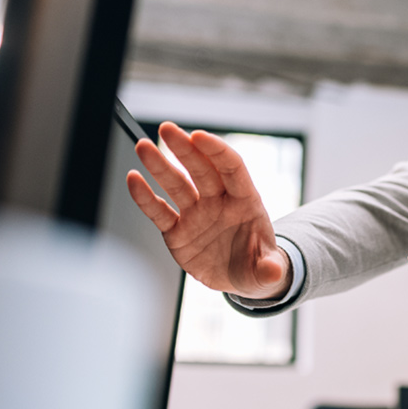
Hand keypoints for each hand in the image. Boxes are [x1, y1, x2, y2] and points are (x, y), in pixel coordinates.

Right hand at [125, 122, 289, 298]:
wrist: (240, 279)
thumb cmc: (258, 266)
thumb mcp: (267, 271)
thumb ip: (269, 270)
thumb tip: (274, 273)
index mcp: (245, 202)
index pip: (232, 168)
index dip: (216, 151)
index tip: (199, 136)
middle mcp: (218, 202)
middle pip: (201, 169)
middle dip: (184, 148)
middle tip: (167, 129)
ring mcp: (196, 215)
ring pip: (177, 185)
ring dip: (159, 165)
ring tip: (143, 146)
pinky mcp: (177, 231)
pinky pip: (160, 212)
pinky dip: (145, 197)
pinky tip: (133, 179)